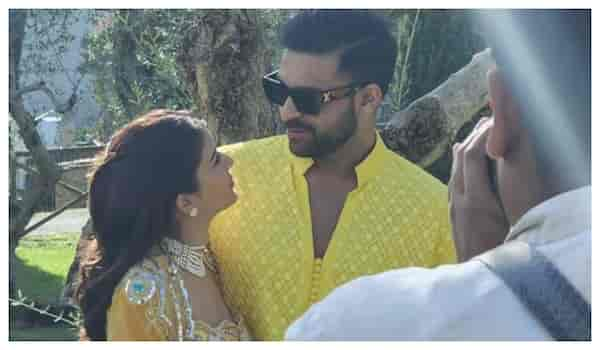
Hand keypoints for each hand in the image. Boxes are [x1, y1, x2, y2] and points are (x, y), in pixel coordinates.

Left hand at [449, 117, 509, 261]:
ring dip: (467, 145)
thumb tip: (503, 168)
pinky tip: (465, 152)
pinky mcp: (451, 210)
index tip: (496, 122)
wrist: (474, 275)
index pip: (473, 157)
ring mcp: (452, 204)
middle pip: (461, 156)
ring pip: (455, 165)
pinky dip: (461, 160)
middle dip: (475, 135)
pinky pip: (453, 176)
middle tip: (490, 120)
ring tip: (481, 131)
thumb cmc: (499, 252)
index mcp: (476, 201)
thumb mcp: (507, 226)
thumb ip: (502, 197)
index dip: (483, 136)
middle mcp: (459, 200)